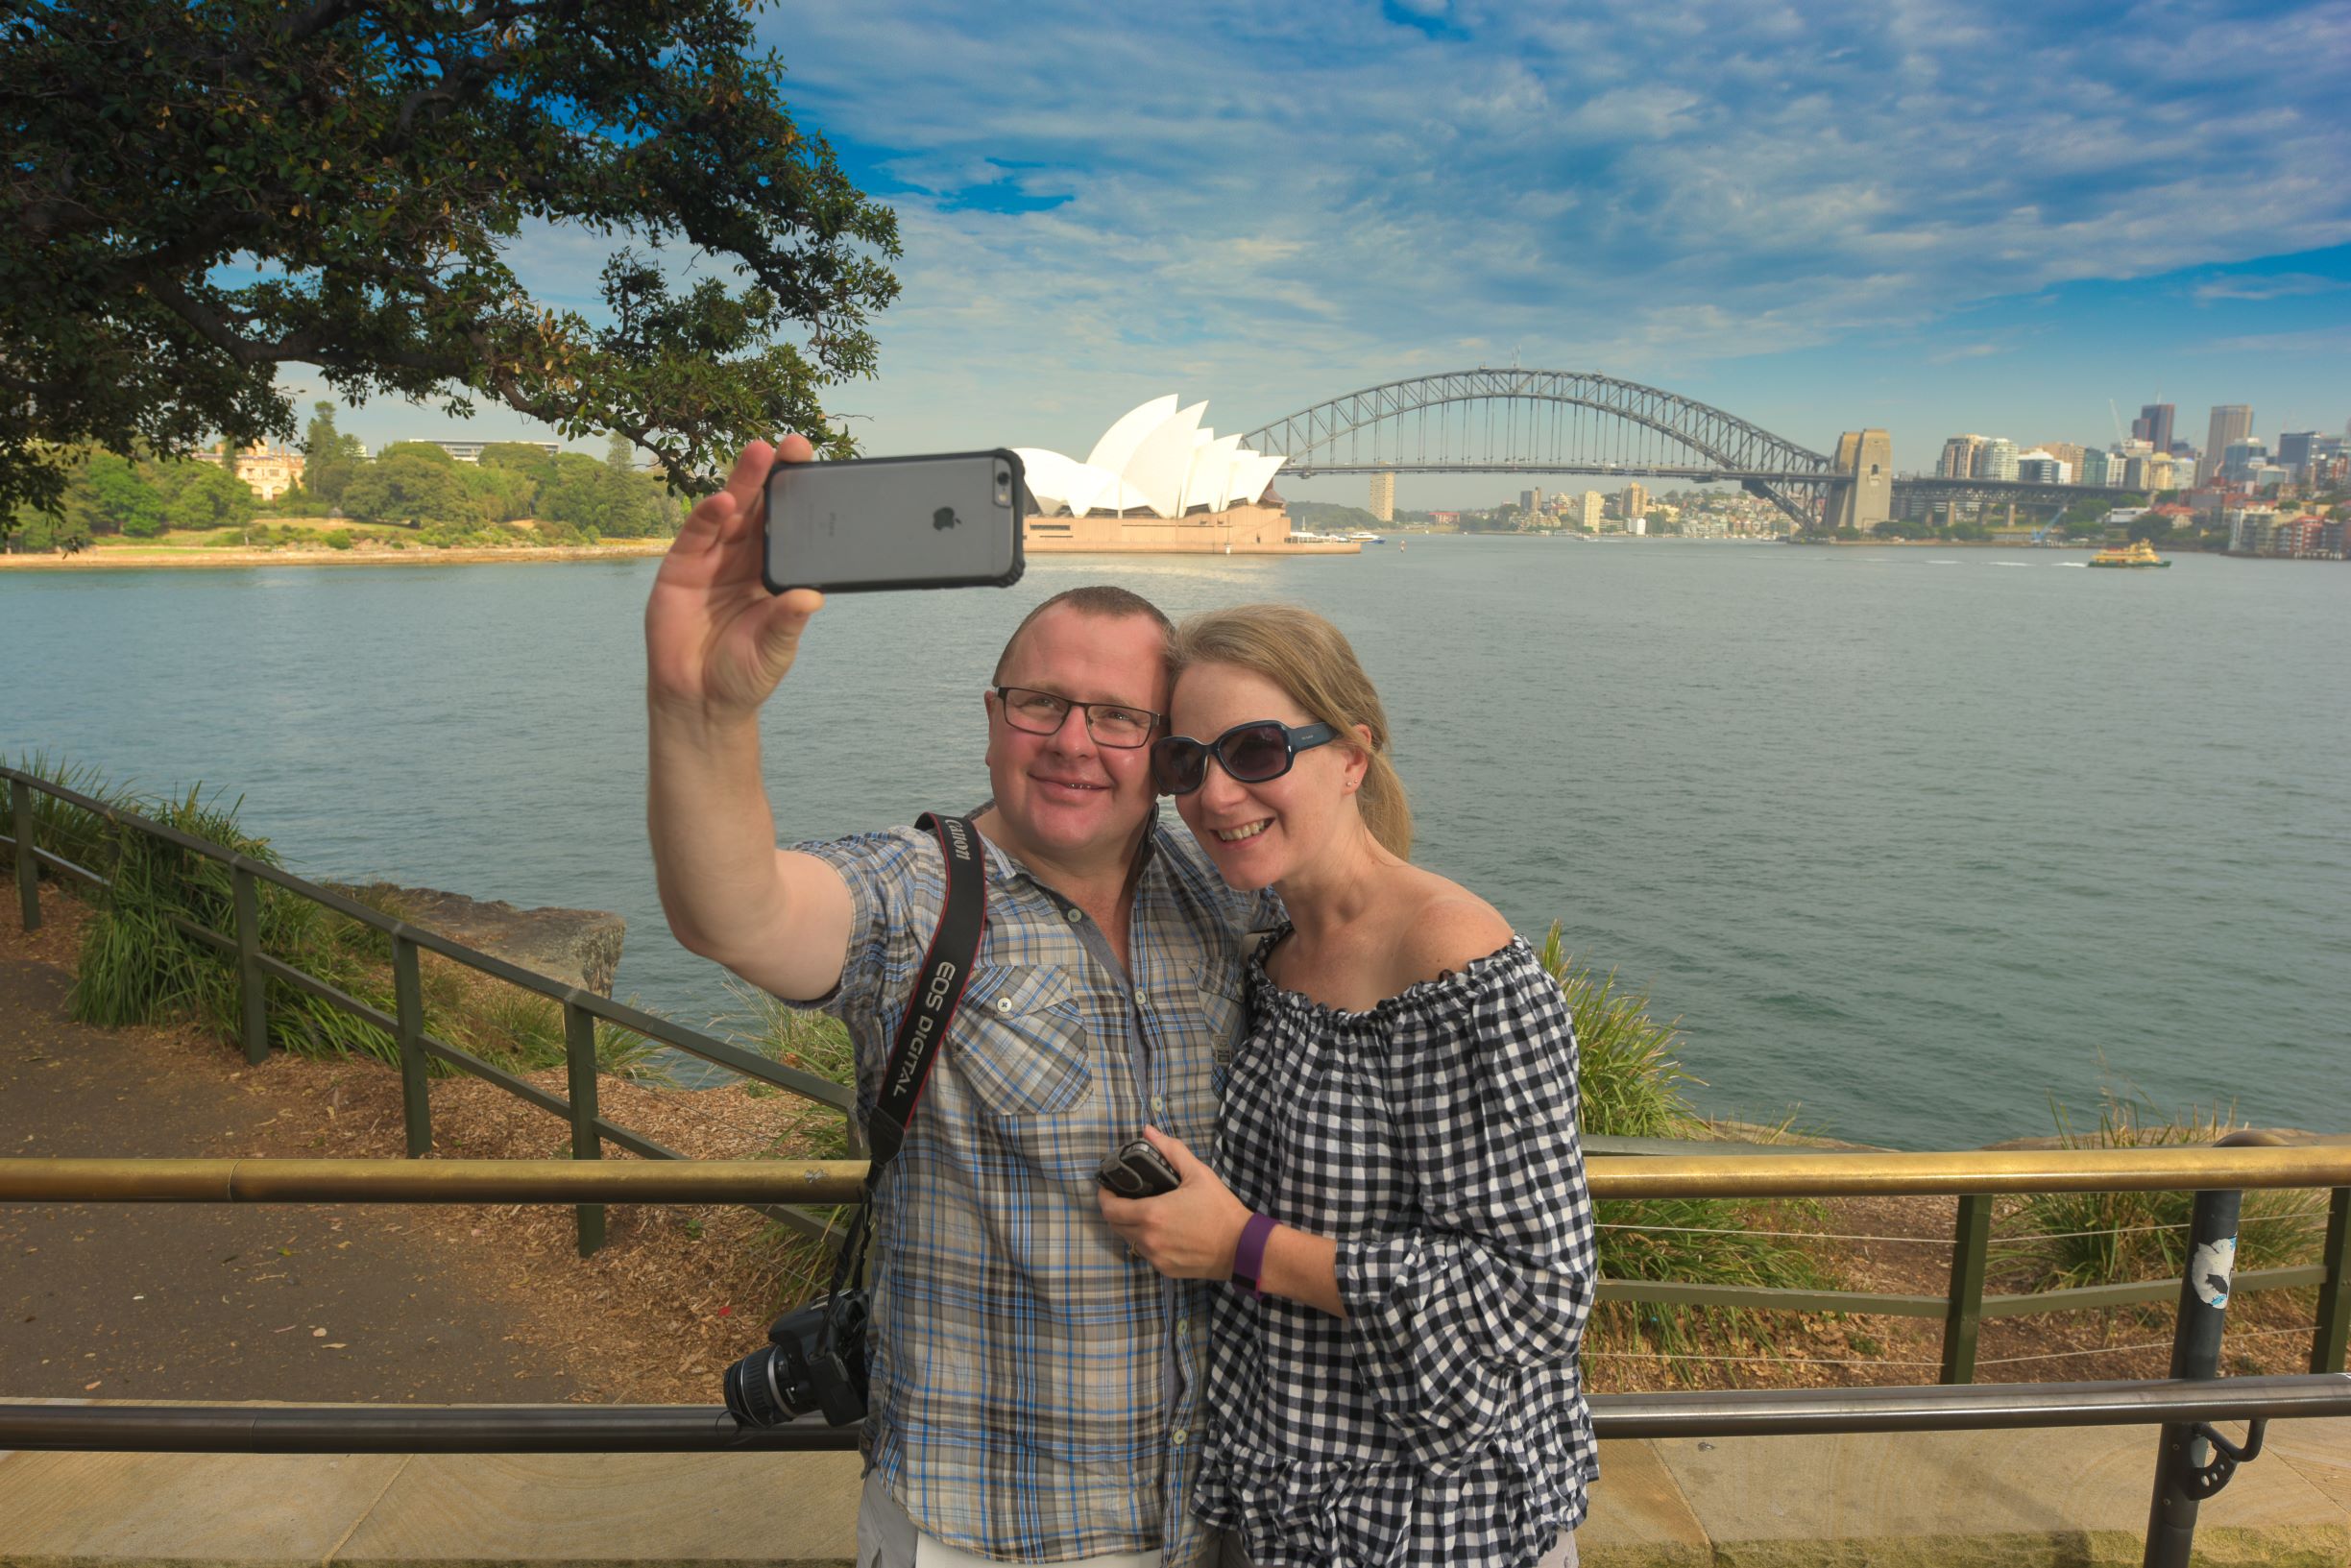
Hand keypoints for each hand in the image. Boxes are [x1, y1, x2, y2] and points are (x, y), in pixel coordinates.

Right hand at [646, 435, 821, 720]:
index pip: (789, 529)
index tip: (818, 471)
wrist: (699, 702)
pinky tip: (724, 500)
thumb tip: (811, 598)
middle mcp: (744, 560)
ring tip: (760, 453)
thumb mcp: (775, 649)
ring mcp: (712, 561)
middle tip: (792, 444)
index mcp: (774, 574)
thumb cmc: (744, 674)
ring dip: (743, 483)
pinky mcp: (680, 569)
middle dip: (774, 477)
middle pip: (761, 511)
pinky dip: (708, 516)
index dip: (800, 500)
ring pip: (730, 513)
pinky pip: (697, 535)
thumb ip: (788, 622)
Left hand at [1096, 1126, 1250, 1280]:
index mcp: (1151, 1214)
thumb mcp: (1198, 1173)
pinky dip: (1147, 1241)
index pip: (1110, 1209)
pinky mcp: (1165, 1270)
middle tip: (1125, 1197)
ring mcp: (1156, 1257)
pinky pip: (1146, 1253)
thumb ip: (1171, 1150)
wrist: (1241, 1247)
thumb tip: (1148, 1131)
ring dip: (1130, 1226)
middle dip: (1115, 1210)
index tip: (1108, 1187)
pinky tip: (1161, 1230)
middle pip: (1115, 1226)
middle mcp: (1148, 1238)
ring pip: (1129, 1240)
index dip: (1104, 1197)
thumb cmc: (1220, 1209)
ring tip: (1143, 1212)